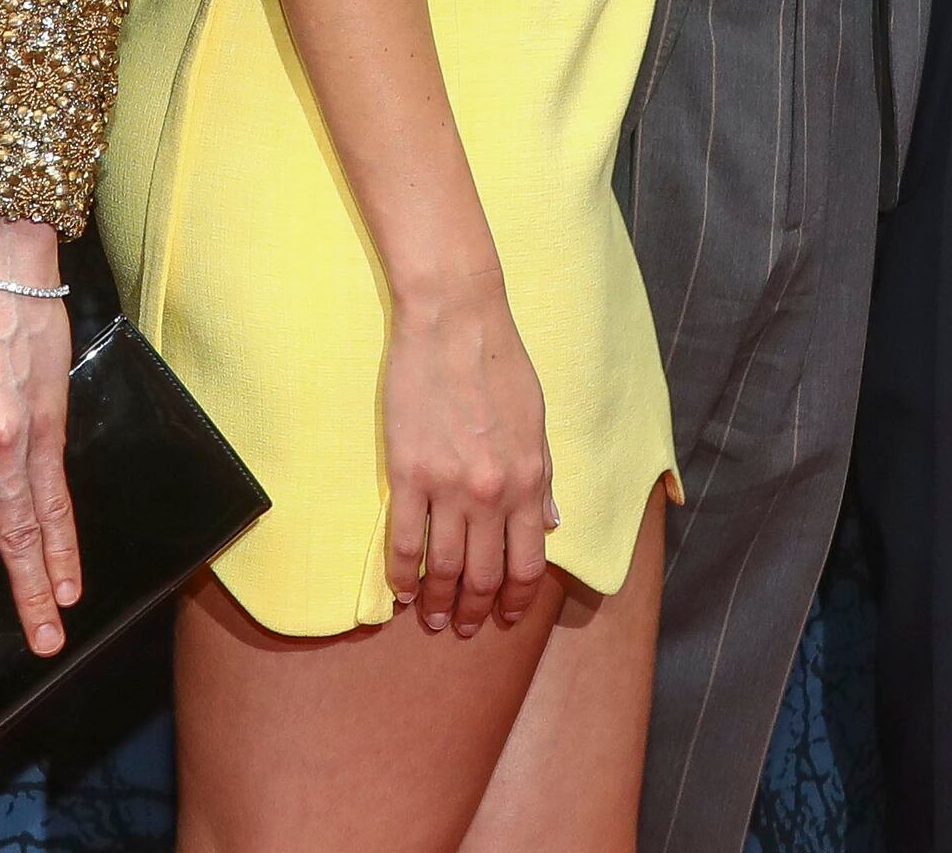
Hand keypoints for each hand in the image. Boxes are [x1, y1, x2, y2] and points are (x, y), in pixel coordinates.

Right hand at [381, 266, 554, 639]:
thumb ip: (543, 479)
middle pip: (486, 576)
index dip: (516, 600)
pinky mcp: (408, 473)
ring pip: (445, 569)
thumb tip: (551, 524)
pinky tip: (401, 592)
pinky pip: (404, 541)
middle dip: (478, 612)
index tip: (507, 618)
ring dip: (440, 604)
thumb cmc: (500, 365)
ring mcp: (448, 487)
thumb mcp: (537, 424)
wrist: (455, 321)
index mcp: (529, 482)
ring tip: (433, 619)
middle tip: (465, 629)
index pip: (527, 564)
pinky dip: (402, 576)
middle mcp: (492, 494)